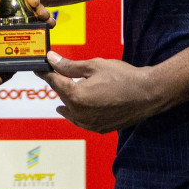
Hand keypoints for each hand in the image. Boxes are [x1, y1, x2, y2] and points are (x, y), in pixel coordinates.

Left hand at [38, 51, 170, 132]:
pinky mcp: (99, 128)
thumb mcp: (94, 66)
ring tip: (62, 91)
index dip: (46, 73)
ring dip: (66, 100)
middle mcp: (80, 113)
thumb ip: (70, 66)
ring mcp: (90, 124)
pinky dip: (77, 113)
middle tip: (53, 74)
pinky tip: (76, 108)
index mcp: (76, 96)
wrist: (148, 94)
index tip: (39, 68)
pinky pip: (81, 121)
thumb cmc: (123, 77)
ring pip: (70, 111)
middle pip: (62, 97)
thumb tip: (52, 59)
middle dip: (58, 85)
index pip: (54, 83)